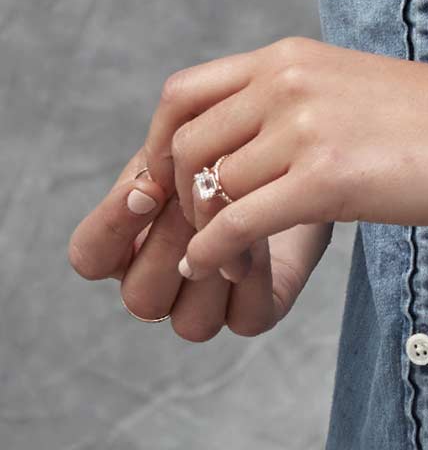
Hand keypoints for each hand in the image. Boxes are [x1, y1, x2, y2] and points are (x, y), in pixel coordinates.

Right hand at [68, 147, 331, 339]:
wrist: (298, 163)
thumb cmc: (232, 151)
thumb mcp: (188, 144)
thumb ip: (160, 161)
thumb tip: (147, 188)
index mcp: (127, 248)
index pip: (90, 256)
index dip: (111, 226)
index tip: (147, 186)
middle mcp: (160, 288)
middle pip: (141, 297)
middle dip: (172, 243)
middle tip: (204, 200)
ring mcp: (206, 309)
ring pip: (192, 321)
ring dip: (216, 263)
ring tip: (238, 213)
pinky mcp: (256, 313)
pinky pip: (247, 318)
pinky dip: (256, 277)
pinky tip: (266, 234)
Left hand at [144, 37, 427, 281]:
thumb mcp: (357, 92)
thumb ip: (302, 106)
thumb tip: (261, 151)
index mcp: (291, 58)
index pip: (182, 96)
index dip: (160, 147)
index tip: (170, 188)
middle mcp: (288, 83)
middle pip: (185, 145)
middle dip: (178, 198)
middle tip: (197, 235)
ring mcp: (307, 128)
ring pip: (208, 187)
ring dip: (202, 231)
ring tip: (217, 258)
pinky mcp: (330, 178)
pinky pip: (239, 222)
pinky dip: (216, 252)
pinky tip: (218, 268)